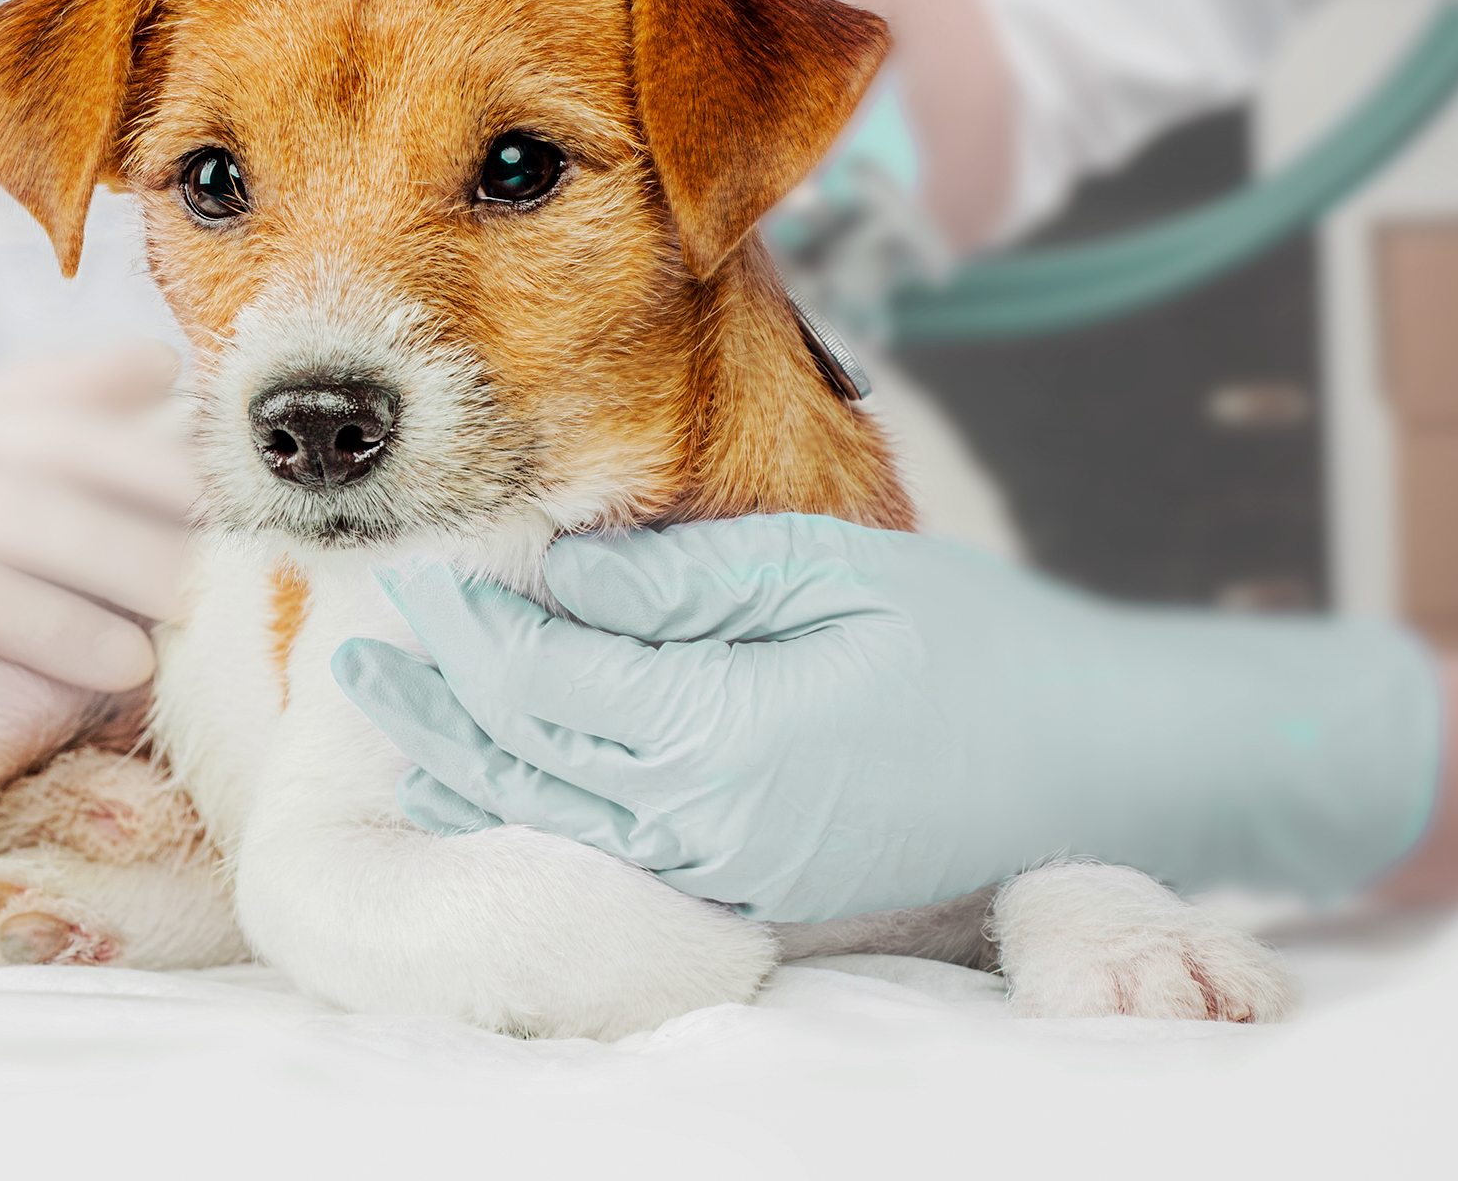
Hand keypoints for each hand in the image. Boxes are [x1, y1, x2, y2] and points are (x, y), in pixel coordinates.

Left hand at [333, 514, 1441, 922]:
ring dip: (466, 763)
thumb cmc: (979, 645)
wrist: (1103, 760)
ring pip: (556, 816)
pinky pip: (613, 848)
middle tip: (354, 652)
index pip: (538, 680)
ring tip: (395, 720)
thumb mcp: (828, 574)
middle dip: (434, 703)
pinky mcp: (753, 885)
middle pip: (524, 758)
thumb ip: (677, 581)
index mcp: (717, 735)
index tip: (415, 574)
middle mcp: (703, 821)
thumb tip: (555, 573)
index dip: (463, 628)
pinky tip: (501, 782)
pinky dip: (539, 809)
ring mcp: (727, 867)